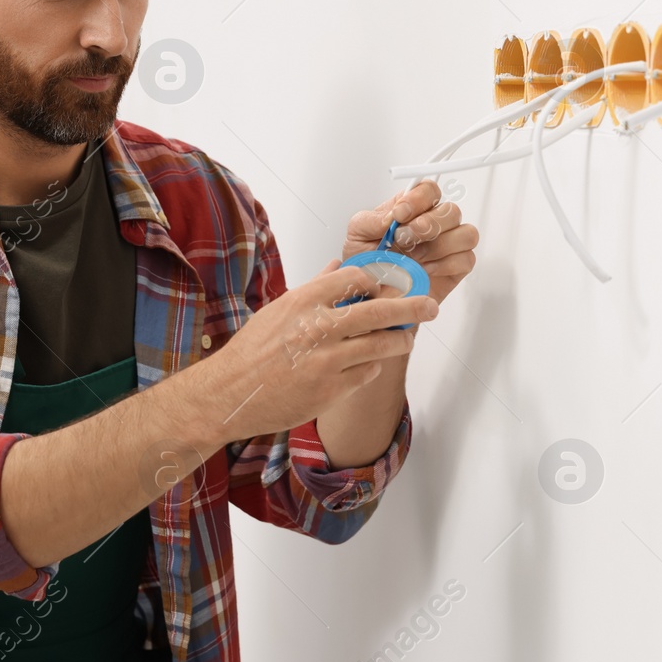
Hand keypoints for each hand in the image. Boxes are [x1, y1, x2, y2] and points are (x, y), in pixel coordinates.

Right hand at [189, 262, 439, 444]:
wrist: (230, 394)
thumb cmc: (252, 351)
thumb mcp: (279, 310)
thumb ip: (315, 288)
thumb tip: (339, 266)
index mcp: (304, 301)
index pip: (356, 279)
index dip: (379, 282)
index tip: (389, 286)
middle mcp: (318, 328)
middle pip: (379, 311)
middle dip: (411, 307)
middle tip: (431, 305)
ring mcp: (327, 361)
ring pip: (380, 345)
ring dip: (399, 340)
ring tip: (406, 339)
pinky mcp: (331, 390)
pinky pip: (366, 373)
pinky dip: (372, 367)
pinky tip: (368, 364)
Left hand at [343, 180, 478, 304]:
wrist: (369, 294)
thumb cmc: (366, 261)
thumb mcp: (358, 234)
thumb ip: (372, 220)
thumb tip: (392, 216)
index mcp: (412, 209)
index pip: (429, 189)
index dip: (419, 198)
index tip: (399, 214)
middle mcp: (433, 224)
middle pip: (451, 210)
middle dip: (428, 224)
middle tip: (404, 239)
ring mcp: (447, 246)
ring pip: (466, 233)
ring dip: (439, 245)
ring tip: (414, 257)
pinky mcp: (455, 269)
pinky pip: (466, 259)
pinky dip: (446, 265)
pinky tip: (425, 270)